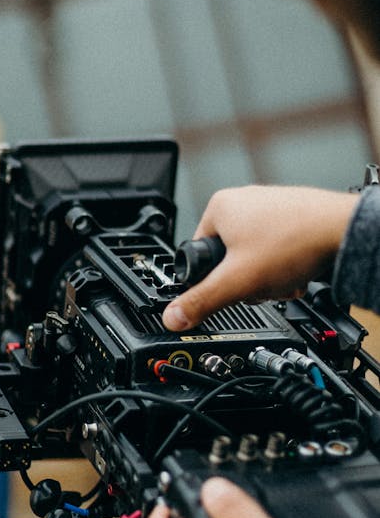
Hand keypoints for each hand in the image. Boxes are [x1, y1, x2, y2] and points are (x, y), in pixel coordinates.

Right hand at [163, 185, 357, 330]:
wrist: (345, 232)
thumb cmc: (296, 243)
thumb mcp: (237, 281)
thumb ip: (202, 300)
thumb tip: (172, 317)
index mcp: (220, 206)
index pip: (199, 254)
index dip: (214, 278)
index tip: (231, 286)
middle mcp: (243, 200)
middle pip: (229, 258)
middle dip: (246, 279)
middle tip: (261, 283)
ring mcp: (270, 206)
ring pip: (255, 256)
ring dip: (268, 276)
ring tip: (283, 277)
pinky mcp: (293, 215)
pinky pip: (277, 249)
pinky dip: (286, 265)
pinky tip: (297, 271)